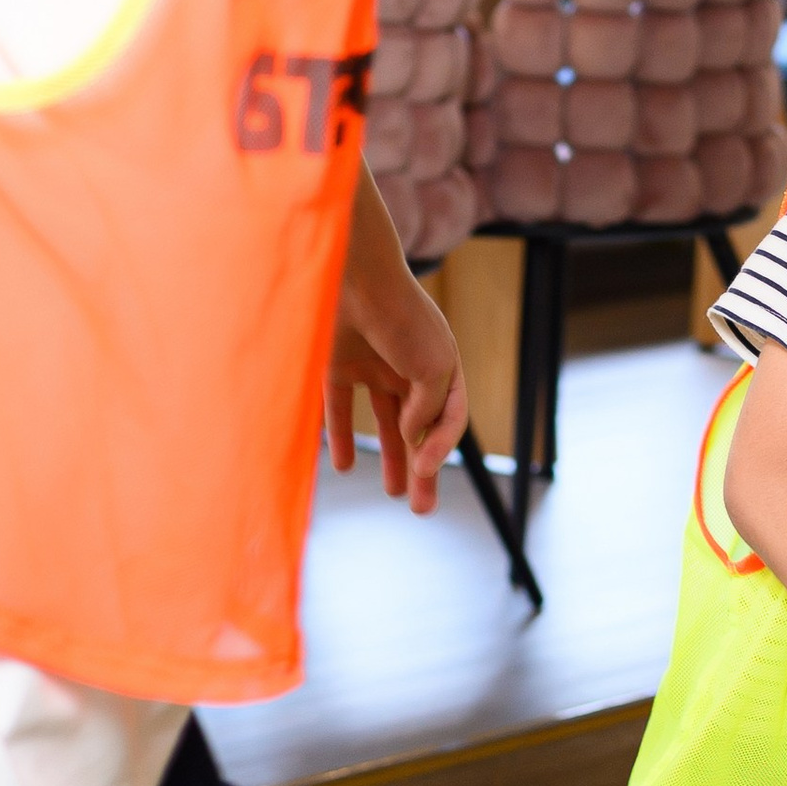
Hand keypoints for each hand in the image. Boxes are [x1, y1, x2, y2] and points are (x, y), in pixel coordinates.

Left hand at [324, 182, 466, 512]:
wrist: (353, 276)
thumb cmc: (402, 317)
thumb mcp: (434, 367)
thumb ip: (426, 409)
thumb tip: (410, 437)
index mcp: (441, 366)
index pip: (450, 417)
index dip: (442, 448)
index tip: (426, 469)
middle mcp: (409, 369)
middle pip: (420, 428)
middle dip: (423, 468)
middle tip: (423, 510)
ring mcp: (373, 367)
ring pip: (384, 423)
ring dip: (390, 458)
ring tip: (395, 493)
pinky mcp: (337, 366)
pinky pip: (340, 409)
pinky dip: (341, 438)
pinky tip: (345, 468)